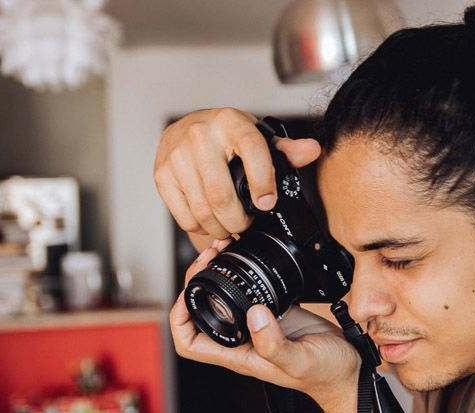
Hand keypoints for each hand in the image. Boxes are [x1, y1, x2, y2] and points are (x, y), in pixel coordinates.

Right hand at [154, 108, 321, 240]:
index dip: (263, 184)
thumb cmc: (227, 136)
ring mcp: (177, 155)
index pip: (253, 153)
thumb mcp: (258, 137)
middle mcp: (200, 135)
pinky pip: (184, 215)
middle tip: (245, 224)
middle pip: (222, 197)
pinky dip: (200, 227)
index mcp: (231, 123)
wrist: (187, 128)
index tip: (267, 203)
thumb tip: (312, 151)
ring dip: (220, 228)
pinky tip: (209, 221)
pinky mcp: (161, 174)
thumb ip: (286, 150)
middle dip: (239, 221)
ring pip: (203, 211)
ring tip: (230, 226)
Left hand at [170, 240, 360, 408]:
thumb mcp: (298, 361)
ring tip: (224, 249)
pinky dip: (245, 273)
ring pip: (223, 298)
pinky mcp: (275, 312)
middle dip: (197, 282)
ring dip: (217, 273)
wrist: (349, 369)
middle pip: (202, 312)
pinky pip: (251, 290)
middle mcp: (243, 340)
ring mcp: (258, 325)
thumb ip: (273, 343)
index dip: (180, 318)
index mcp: (239, 355)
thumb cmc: (324, 374)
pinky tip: (250, 258)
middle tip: (210, 255)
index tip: (188, 292)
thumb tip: (253, 313)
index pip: (189, 343)